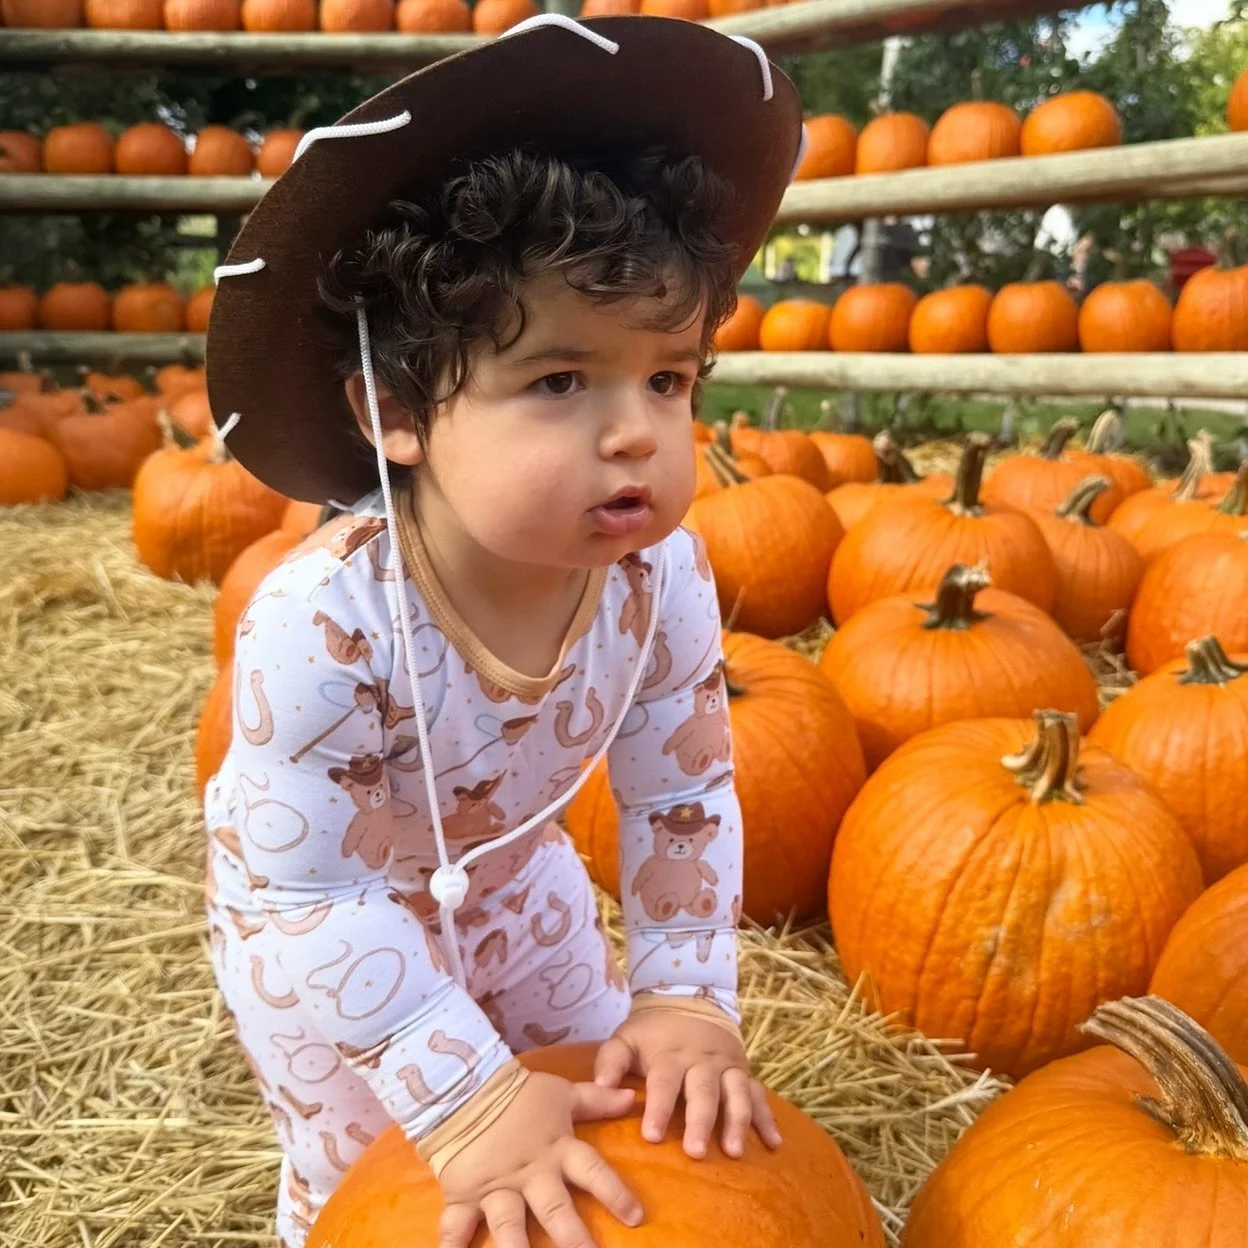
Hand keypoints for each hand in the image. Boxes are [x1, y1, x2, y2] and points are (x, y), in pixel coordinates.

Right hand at [437, 1071, 642, 1247]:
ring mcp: (496, 1188)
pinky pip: (456, 1227)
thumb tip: (631, 1097)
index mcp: (556, 1150)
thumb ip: (596, 1101)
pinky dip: (453, 1247)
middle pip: (555, 1209)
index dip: (614, 1192)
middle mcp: (530, 1174)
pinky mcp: (464, 1195)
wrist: (465, 1087)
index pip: (591, 1171)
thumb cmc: (518, 1094)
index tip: (636, 1217)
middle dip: (572, 1238)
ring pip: (509, 1225)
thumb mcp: (561, 1094)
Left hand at [593, 1009, 781, 1160]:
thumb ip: (611, 1062)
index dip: (658, 1108)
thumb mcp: (626, 1038)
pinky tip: (774, 1143)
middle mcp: (702, 1061)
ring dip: (737, 1122)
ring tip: (733, 1152)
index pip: (664, 1082)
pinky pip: (760, 1095)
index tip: (652, 1136)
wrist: (689, 1000)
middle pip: (703, 1092)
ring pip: (736, 1093)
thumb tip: (599, 1087)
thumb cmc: (652, 1032)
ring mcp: (727, 1067)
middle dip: (700, 1122)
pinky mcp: (744, 1073)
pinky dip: (768, 1119)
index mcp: (671, 1055)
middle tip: (695, 1152)